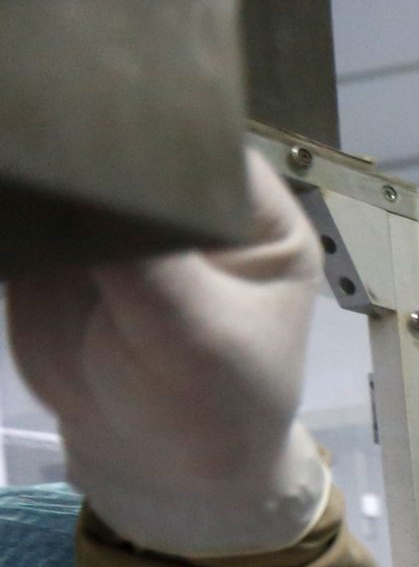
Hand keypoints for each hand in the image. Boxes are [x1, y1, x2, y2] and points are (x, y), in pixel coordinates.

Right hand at [5, 150, 329, 555]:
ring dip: (27, 159)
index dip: (134, 116)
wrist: (162, 465)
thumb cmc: (216, 405)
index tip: (78, 101)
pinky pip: (19, 204)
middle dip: (67, 130)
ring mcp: (110, 212)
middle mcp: (179, 194)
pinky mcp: (51, 237)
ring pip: (59, 163)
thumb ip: (147, 258)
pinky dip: (4, 199)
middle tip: (26, 119)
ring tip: (10, 157)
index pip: (190, 135)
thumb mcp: (197, 337)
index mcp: (245, 205)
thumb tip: (88, 178)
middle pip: (116, 137)